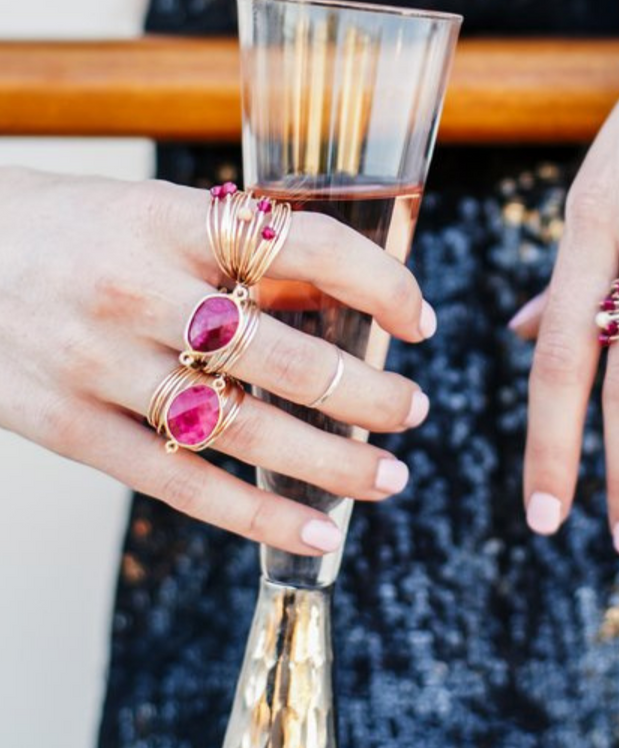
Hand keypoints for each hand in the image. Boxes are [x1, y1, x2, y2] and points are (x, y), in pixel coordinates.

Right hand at [0, 168, 434, 553]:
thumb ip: (244, 254)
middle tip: (414, 409)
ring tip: (390, 476)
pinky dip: (257, 517)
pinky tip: (317, 533)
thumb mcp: (156, 213)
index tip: (420, 319)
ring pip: (241, 430)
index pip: (306, 245)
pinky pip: (180, 485)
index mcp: (171, 221)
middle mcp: (137, 290)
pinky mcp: (69, 428)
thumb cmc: (74, 233)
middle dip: (368, 391)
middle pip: (283, 355)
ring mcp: (99, 365)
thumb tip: (348, 296)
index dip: (381, 283)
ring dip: (331, 461)